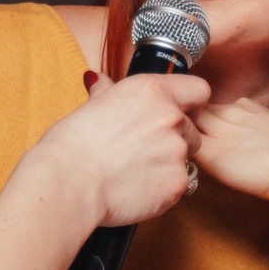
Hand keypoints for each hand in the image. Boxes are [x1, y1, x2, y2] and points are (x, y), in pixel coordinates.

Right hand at [27, 71, 207, 228]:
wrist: (70, 182)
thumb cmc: (73, 145)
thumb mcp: (91, 107)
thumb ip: (107, 93)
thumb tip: (98, 81)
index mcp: (152, 91)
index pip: (198, 90)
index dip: (189, 103)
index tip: (178, 112)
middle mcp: (171, 117)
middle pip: (192, 129)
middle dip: (174, 140)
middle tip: (143, 150)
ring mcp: (178, 151)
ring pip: (186, 158)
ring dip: (168, 164)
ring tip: (135, 171)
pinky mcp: (178, 182)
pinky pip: (178, 185)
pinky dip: (162, 189)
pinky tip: (136, 188)